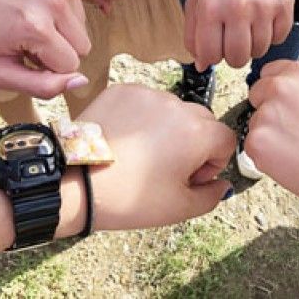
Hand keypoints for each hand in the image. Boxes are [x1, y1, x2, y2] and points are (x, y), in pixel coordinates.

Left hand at [0, 0, 90, 98]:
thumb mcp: (1, 74)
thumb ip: (43, 87)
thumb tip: (82, 81)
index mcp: (36, 26)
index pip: (71, 65)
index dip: (49, 68)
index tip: (25, 56)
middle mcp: (53, 1)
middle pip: (83, 48)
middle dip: (59, 53)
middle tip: (29, 43)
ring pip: (84, 32)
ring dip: (63, 37)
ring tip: (33, 29)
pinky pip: (80, 15)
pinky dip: (63, 21)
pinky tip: (40, 16)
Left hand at [80, 84, 234, 229]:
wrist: (73, 184)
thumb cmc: (128, 198)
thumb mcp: (178, 208)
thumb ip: (212, 196)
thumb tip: (223, 184)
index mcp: (197, 132)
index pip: (225, 139)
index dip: (213, 163)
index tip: (190, 178)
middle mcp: (176, 104)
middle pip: (201, 120)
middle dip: (193, 143)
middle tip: (167, 168)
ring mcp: (147, 93)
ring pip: (172, 109)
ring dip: (167, 128)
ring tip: (140, 154)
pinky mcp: (122, 89)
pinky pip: (144, 101)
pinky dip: (141, 117)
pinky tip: (124, 140)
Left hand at [184, 0, 293, 69]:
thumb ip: (193, 34)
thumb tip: (202, 65)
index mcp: (211, 7)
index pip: (210, 56)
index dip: (210, 55)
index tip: (213, 45)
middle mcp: (238, 8)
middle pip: (237, 59)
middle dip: (232, 55)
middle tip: (232, 40)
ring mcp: (264, 7)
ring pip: (259, 52)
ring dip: (252, 45)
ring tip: (247, 27)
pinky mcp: (285, 5)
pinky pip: (279, 39)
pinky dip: (271, 35)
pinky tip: (263, 19)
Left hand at [246, 60, 298, 199]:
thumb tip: (281, 88)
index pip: (268, 73)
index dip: (276, 91)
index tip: (286, 106)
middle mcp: (279, 86)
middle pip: (256, 94)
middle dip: (268, 110)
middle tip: (292, 130)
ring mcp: (265, 113)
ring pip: (255, 121)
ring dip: (268, 134)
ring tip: (296, 147)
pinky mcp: (255, 140)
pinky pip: (252, 145)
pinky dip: (265, 155)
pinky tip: (288, 159)